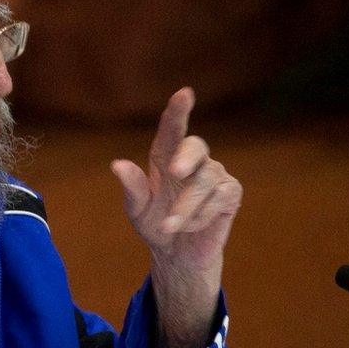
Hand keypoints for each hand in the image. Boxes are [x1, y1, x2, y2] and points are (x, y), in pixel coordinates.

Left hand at [111, 87, 241, 347]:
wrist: (178, 254)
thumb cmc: (155, 224)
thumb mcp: (138, 210)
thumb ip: (132, 188)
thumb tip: (117, 165)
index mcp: (165, 156)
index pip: (172, 129)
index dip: (178, 111)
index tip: (184, 93)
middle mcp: (192, 160)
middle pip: (196, 146)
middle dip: (186, 157)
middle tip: (174, 171)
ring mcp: (214, 175)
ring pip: (206, 180)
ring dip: (186, 206)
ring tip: (169, 226)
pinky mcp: (230, 193)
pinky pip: (220, 198)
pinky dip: (202, 215)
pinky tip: (191, 226)